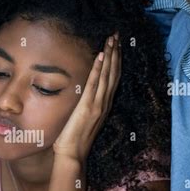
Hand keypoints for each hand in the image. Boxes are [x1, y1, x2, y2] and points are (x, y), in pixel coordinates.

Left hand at [53, 33, 121, 162]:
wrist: (72, 155)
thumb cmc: (73, 139)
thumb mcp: (82, 119)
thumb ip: (85, 106)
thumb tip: (80, 95)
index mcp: (103, 105)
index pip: (112, 78)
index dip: (115, 61)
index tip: (116, 45)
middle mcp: (104, 103)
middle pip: (114, 73)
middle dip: (116, 53)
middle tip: (117, 35)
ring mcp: (98, 105)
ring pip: (107, 76)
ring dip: (110, 56)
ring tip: (112, 39)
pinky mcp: (88, 108)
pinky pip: (95, 85)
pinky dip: (99, 69)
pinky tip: (101, 56)